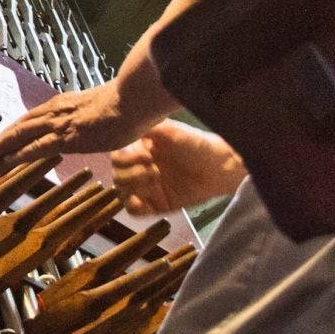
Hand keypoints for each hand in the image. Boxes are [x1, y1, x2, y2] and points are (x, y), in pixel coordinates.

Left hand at [0, 79, 152, 163]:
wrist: (133, 99)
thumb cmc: (127, 103)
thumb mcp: (105, 108)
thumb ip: (95, 114)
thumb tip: (100, 120)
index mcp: (65, 103)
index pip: (35, 116)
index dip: (19, 128)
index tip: (8, 137)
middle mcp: (56, 110)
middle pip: (22, 125)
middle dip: (4, 138)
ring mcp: (59, 123)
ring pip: (21, 135)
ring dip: (2, 147)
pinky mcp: (65, 137)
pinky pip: (35, 148)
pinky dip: (17, 156)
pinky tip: (4, 163)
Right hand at [111, 119, 244, 215]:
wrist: (218, 168)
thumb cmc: (195, 144)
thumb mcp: (171, 131)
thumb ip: (147, 129)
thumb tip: (128, 123)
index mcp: (138, 149)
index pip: (117, 155)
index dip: (126, 157)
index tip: (147, 156)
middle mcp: (137, 167)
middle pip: (116, 174)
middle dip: (132, 173)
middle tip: (154, 171)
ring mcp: (145, 187)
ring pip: (121, 191)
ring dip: (133, 187)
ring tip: (155, 180)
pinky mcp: (154, 204)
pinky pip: (134, 210)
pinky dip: (134, 206)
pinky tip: (144, 201)